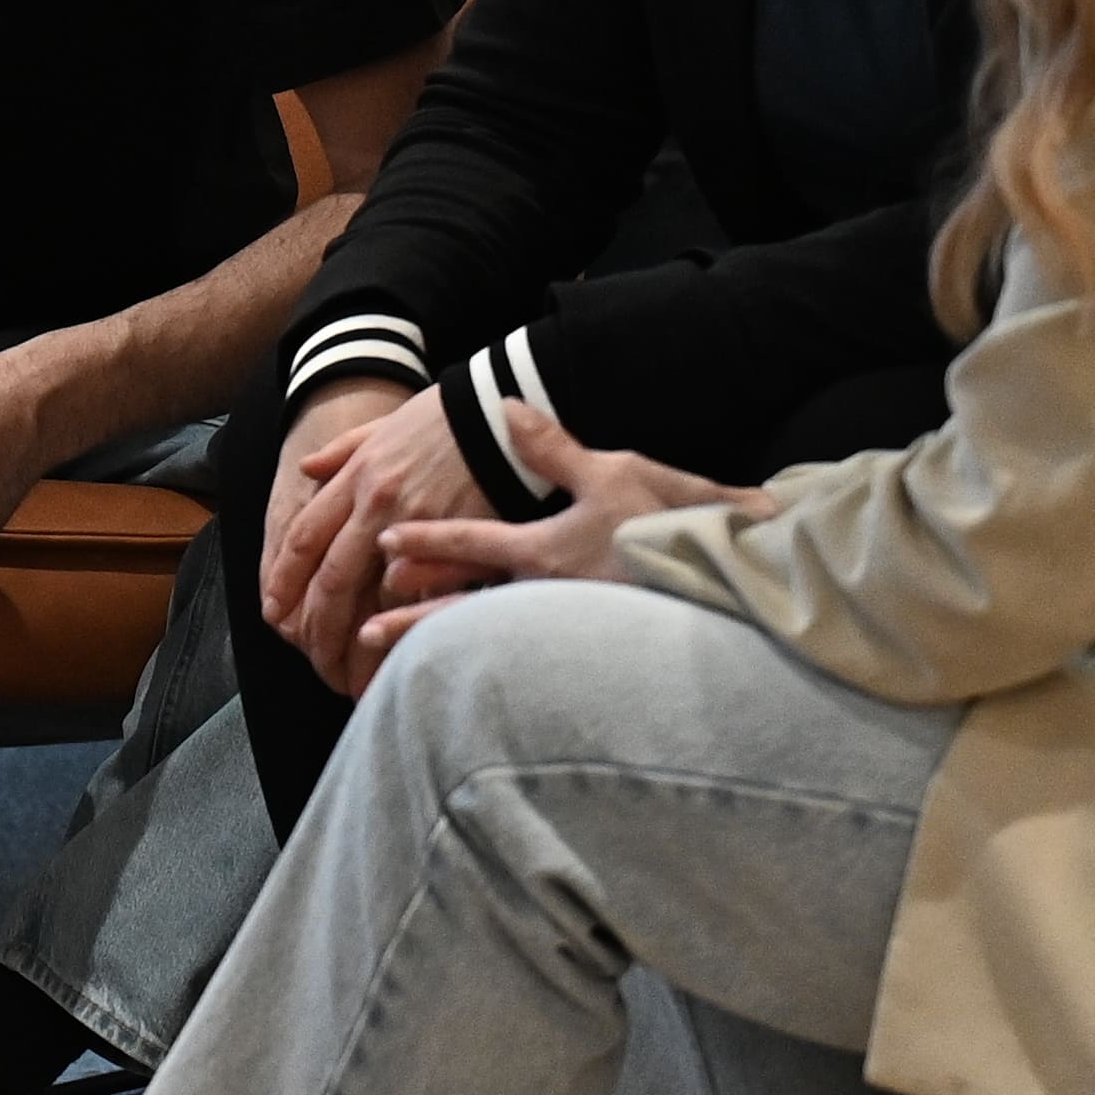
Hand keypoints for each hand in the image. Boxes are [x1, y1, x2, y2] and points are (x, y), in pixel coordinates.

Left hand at [265, 376, 468, 692]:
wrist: (504, 411)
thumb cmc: (447, 416)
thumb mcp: (384, 425)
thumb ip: (341, 451)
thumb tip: (304, 471)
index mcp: (358, 478)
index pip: (304, 538)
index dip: (284, 579)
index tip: (274, 612)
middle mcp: (378, 506)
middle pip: (332, 577)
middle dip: (314, 625)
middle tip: (306, 657)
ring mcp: (418, 527)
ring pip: (373, 598)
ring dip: (355, 642)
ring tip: (346, 674)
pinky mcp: (460, 543)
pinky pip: (422, 599)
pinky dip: (403, 633)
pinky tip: (395, 657)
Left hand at [352, 410, 762, 673]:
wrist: (733, 586)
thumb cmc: (673, 526)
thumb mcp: (615, 473)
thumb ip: (553, 448)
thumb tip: (506, 405)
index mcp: (544, 551)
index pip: (470, 544)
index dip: (426, 540)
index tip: (385, 543)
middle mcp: (544, 599)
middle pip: (464, 609)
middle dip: (412, 618)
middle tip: (360, 631)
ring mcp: (564, 632)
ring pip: (489, 645)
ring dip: (440, 653)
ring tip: (398, 670)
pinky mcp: (586, 656)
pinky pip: (523, 667)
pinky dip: (487, 675)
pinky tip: (470, 688)